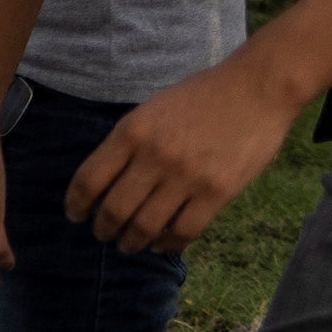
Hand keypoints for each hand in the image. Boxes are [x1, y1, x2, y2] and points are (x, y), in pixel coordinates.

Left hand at [67, 53, 302, 256]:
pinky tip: (162, 242)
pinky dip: (168, 243)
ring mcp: (187, 177)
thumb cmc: (201, 97)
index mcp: (132, 132)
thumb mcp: (151, 109)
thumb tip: (104, 181)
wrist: (256, 88)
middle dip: (103, 229)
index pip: (89, 180)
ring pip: (146, 226)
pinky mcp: (218, 192)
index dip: (76, 205)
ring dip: (132, 241)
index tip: (75, 216)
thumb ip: (128, 142)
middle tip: (103, 234)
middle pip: (114, 210)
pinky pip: (184, 231)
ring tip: (130, 243)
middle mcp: (154, 157)